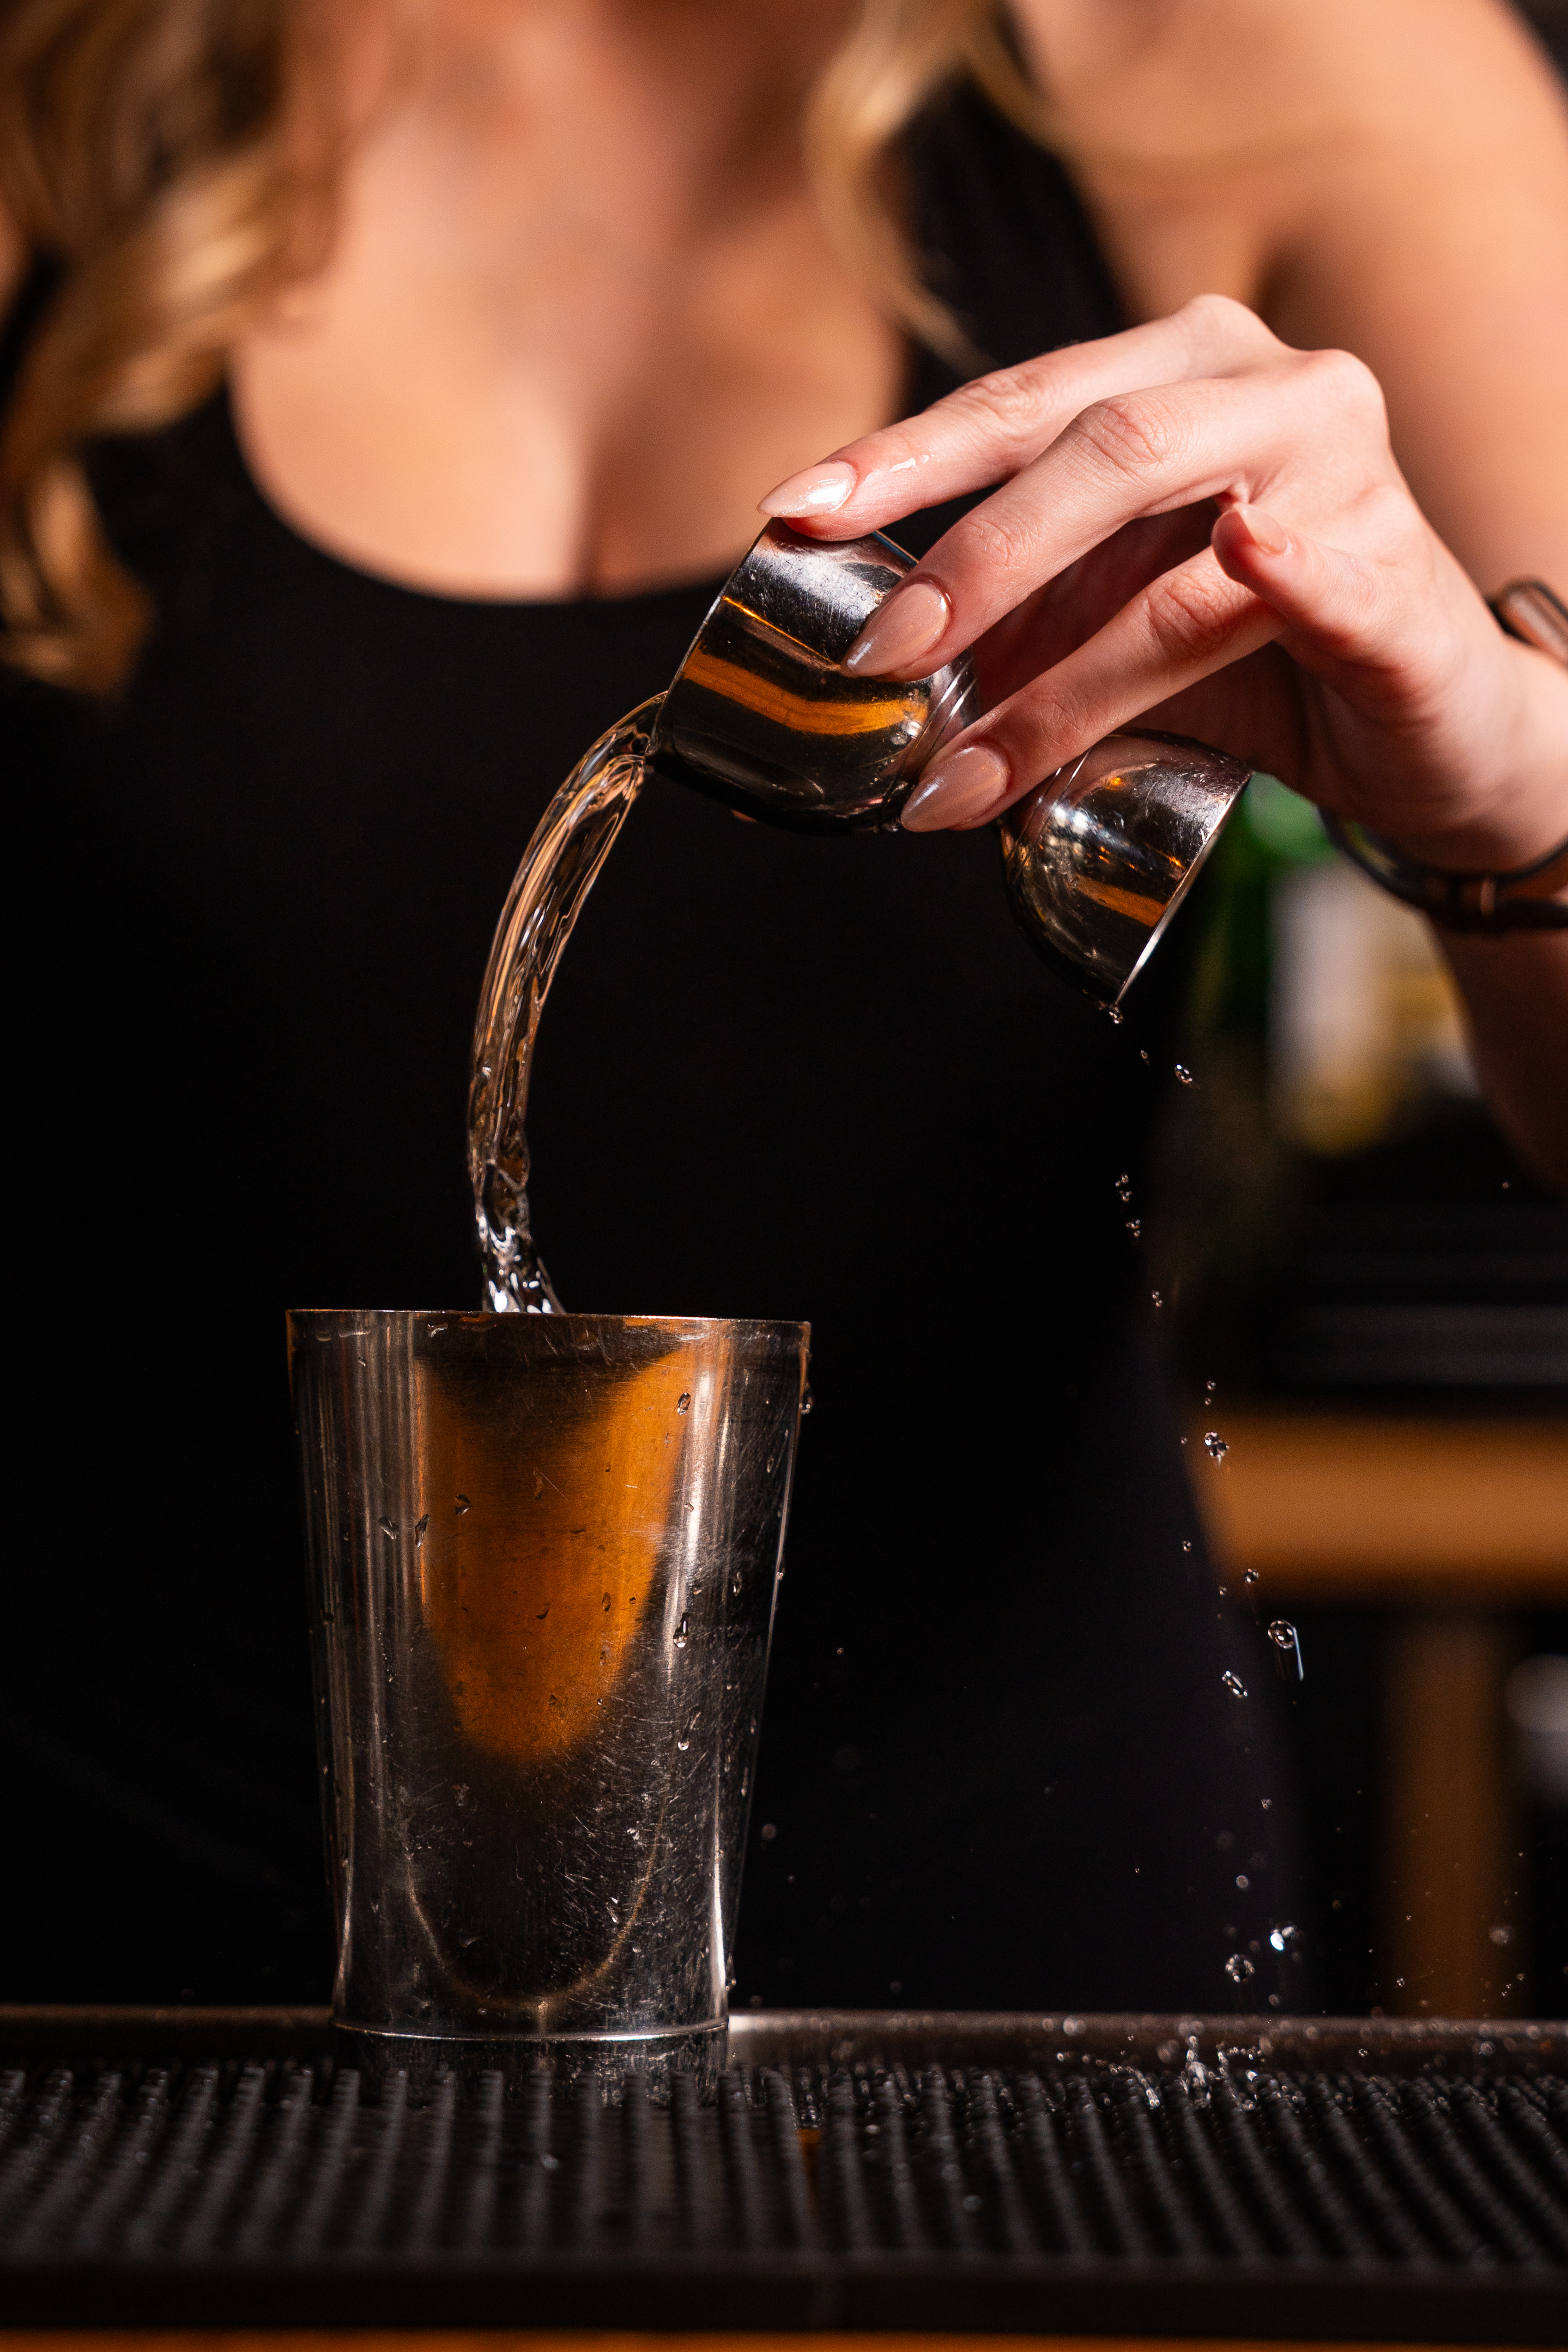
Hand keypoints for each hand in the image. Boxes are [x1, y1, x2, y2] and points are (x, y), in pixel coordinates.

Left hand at [759, 296, 1567, 869]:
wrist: (1427, 726)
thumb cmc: (1258, 662)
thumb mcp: (1115, 625)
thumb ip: (1017, 626)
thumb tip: (869, 676)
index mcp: (1184, 373)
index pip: (1023, 402)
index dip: (906, 457)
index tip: (798, 513)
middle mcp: (1272, 392)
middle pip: (1098, 451)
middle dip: (975, 561)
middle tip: (882, 655)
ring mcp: (1350, 481)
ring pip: (1185, 557)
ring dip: (1063, 677)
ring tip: (966, 764)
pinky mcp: (1404, 585)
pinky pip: (1338, 579)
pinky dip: (1292, 572)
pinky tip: (1254, 555)